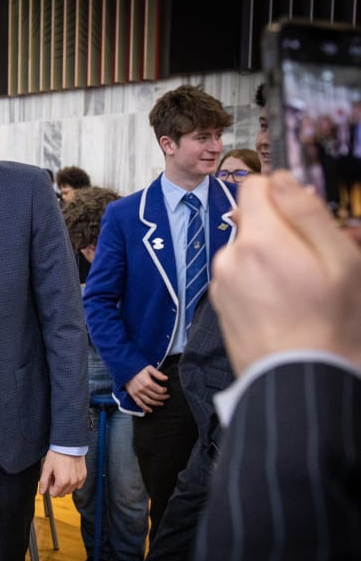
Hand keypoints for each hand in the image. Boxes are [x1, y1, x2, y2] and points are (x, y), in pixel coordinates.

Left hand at [38, 451, 85, 496]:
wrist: (69, 445)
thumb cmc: (57, 454)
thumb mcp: (47, 467)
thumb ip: (44, 482)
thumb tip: (42, 491)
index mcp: (62, 481)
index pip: (54, 494)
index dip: (50, 487)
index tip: (50, 479)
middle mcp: (72, 482)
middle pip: (62, 493)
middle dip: (57, 487)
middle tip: (55, 476)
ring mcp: (79, 479)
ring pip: (70, 490)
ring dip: (65, 485)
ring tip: (62, 473)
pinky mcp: (83, 476)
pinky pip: (78, 485)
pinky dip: (73, 483)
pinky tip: (69, 474)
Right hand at [125, 365, 168, 412]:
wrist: (125, 371)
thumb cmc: (138, 369)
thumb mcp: (149, 368)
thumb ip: (158, 374)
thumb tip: (166, 378)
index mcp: (147, 382)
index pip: (159, 390)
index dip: (164, 391)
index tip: (166, 390)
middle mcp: (143, 389)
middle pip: (156, 396)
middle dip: (163, 397)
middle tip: (166, 397)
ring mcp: (137, 393)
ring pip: (149, 401)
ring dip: (156, 403)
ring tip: (161, 403)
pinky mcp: (133, 395)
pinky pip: (140, 404)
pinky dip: (145, 408)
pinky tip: (150, 410)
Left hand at [211, 172, 360, 372]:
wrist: (297, 381)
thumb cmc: (329, 326)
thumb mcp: (340, 261)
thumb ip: (307, 213)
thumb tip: (283, 180)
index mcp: (259, 240)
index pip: (255, 187)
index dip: (282, 193)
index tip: (303, 213)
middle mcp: (230, 257)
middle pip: (255, 223)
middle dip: (284, 233)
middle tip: (316, 263)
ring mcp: (221, 283)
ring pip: (249, 252)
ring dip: (272, 261)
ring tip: (302, 291)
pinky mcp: (220, 305)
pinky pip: (241, 278)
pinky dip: (260, 284)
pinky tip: (284, 307)